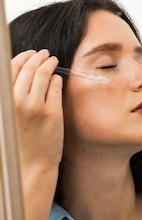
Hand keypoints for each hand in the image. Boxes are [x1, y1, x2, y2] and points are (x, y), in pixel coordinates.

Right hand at [11, 49, 63, 171]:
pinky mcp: (52, 112)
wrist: (30, 166)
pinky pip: (56, 86)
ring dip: (49, 63)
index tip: (30, 53)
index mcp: (4, 101)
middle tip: (44, 54)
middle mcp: (16, 101)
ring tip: (53, 60)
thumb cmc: (18, 142)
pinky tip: (57, 78)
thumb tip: (22, 72)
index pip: (11, 68)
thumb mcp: (6, 117)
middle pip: (28, 68)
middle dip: (38, 56)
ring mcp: (35, 106)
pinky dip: (56, 79)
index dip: (23, 57)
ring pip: (43, 74)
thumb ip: (10, 96)